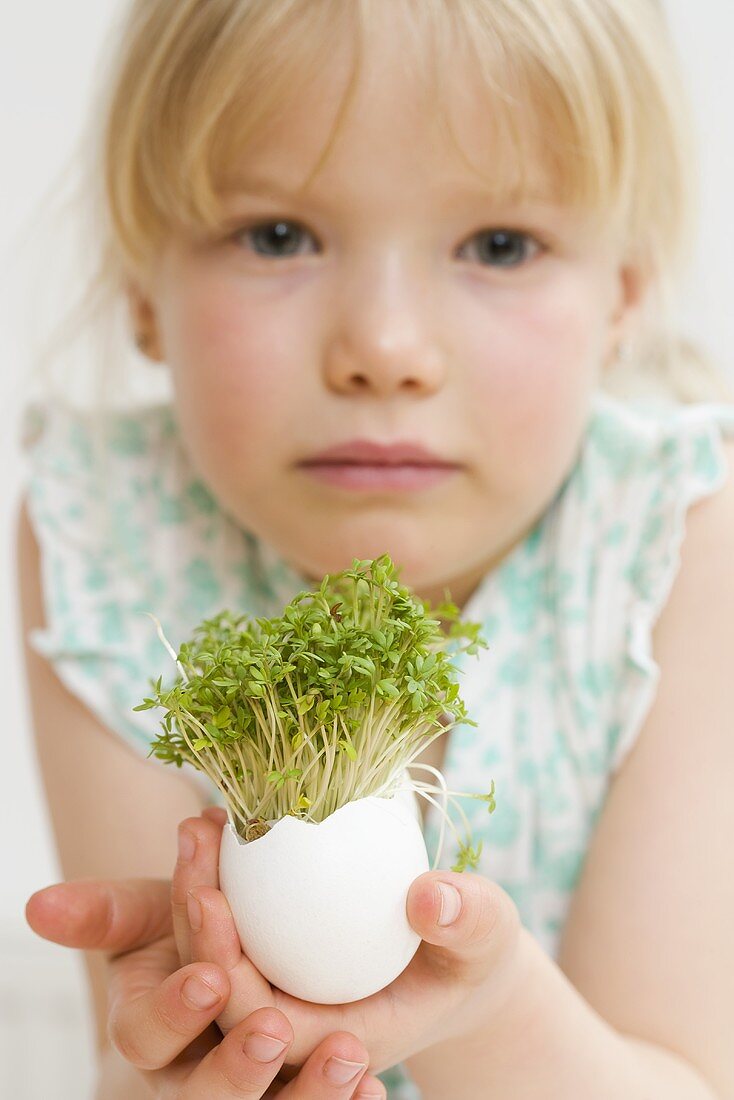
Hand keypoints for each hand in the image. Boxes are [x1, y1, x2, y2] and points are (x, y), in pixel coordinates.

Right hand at [25, 859, 385, 1095]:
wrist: (258, 937)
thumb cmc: (198, 918)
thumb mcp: (151, 910)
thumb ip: (107, 909)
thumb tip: (38, 905)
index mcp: (147, 1031)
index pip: (147, 1035)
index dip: (174, 1010)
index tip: (211, 976)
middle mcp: (187, 1074)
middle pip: (200, 1099)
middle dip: (233, 1070)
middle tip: (274, 1029)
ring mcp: (239, 1087)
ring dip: (305, 1095)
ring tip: (348, 1053)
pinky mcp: (285, 1092)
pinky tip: (373, 1086)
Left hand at [173, 809, 531, 1078]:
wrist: (461, 953)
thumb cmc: (474, 950)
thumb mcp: (486, 935)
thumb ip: (468, 921)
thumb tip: (429, 897)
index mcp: (338, 1041)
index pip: (260, 1023)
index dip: (224, 971)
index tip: (212, 899)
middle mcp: (295, 1024)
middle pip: (216, 993)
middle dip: (193, 924)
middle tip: (195, 842)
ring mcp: (279, 989)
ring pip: (211, 958)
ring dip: (195, 893)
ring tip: (199, 824)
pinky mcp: (272, 956)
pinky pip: (232, 927)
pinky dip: (219, 877)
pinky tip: (218, 822)